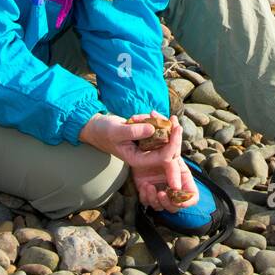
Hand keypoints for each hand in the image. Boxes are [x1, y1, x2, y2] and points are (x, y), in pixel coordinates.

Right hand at [77, 111, 197, 211]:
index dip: (173, 144)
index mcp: (138, 159)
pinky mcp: (147, 136)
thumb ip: (133, 131)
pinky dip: (154, 119)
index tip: (177, 128)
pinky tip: (143, 114)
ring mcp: (147, 146)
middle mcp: (145, 155)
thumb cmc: (103, 131)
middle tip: (174, 119)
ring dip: (160, 123)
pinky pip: (158, 128)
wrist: (97, 127)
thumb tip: (152, 129)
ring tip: (146, 114)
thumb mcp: (116, 130)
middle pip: (169, 149)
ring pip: (165, 137)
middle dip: (173, 134)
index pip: (163, 157)